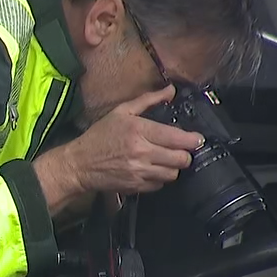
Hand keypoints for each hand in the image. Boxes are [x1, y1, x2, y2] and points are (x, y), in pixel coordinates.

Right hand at [33, 86, 204, 213]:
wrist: (80, 163)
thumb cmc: (100, 136)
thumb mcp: (121, 112)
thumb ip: (148, 100)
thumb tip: (170, 91)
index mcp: (139, 130)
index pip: (177, 138)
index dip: (192, 140)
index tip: (197, 139)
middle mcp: (142, 152)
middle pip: (181, 158)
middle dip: (185, 154)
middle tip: (181, 150)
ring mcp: (140, 171)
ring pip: (173, 173)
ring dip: (173, 167)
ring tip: (166, 160)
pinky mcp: (136, 186)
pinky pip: (160, 184)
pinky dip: (160, 178)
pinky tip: (152, 170)